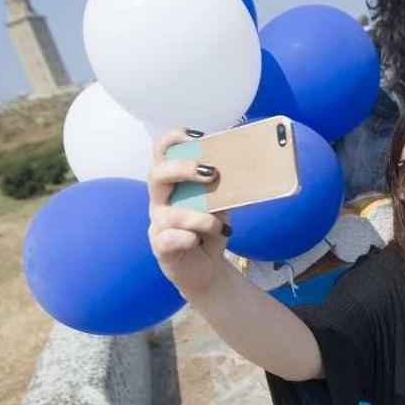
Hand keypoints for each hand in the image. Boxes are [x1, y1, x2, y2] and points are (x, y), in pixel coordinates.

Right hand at [147, 129, 231, 296]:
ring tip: (218, 224)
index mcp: (172, 185)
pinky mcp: (161, 248)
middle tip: (212, 173)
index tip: (197, 136)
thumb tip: (248, 170)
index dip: (174, 139)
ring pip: (168, 213)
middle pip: (156, 175)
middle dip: (183, 169)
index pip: (162, 153)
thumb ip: (226, 188)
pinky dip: (189, 238)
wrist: (207, 268)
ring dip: (199, 217)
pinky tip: (200, 241)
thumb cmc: (210, 231)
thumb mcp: (221, 205)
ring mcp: (157, 225)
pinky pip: (168, 239)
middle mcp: (160, 202)